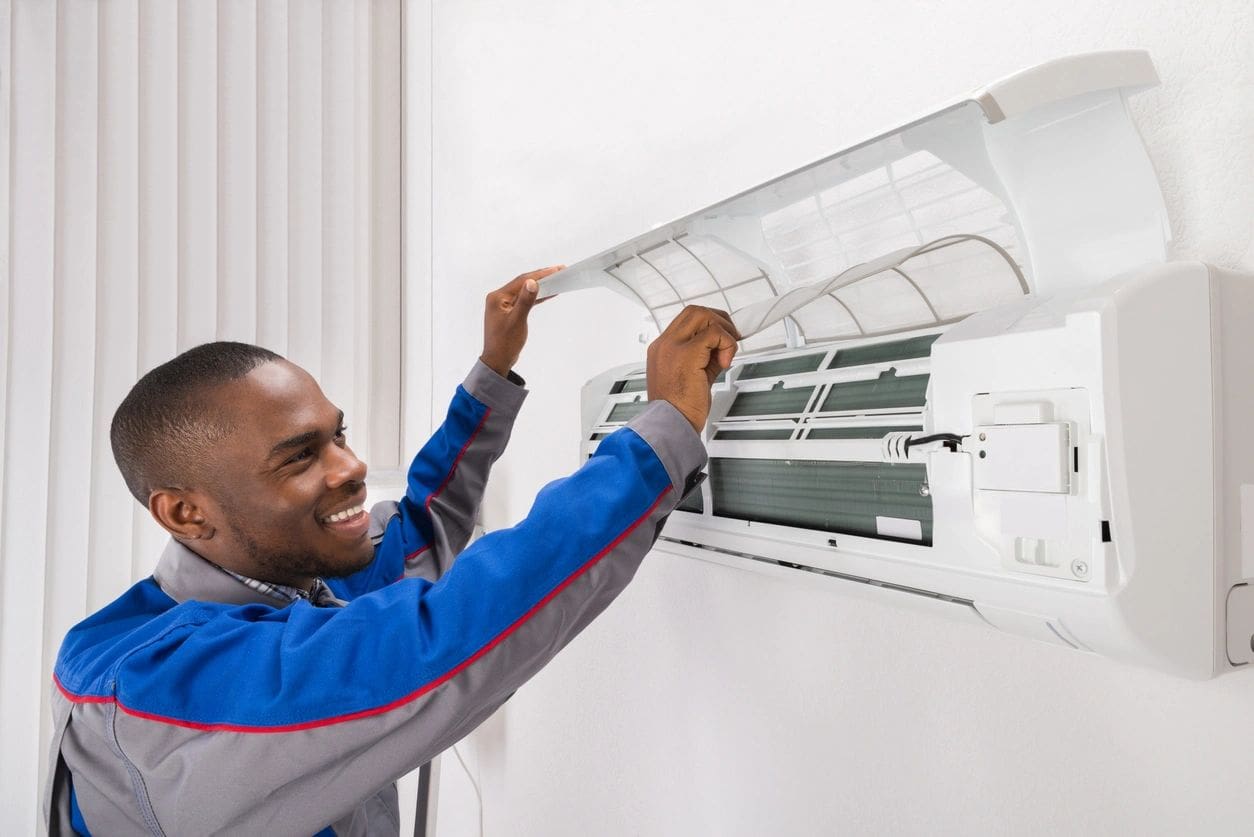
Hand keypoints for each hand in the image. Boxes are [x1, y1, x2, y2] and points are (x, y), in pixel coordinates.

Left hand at [480, 266, 562, 376]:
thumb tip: (532, 283)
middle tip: (559, 270)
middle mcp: (499, 298)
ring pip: (524, 291)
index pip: (522, 281)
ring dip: (540, 286)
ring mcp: (503, 305)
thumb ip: (525, 301)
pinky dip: (535, 297)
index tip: (555, 270)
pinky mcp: (509, 312)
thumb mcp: (517, 321)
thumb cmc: (504, 344)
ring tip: (556, 279)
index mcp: (497, 298)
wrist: (498, 361)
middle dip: (541, 277)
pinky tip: (547, 293)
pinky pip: (524, 300)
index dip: (540, 275)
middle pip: (523, 283)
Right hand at [646, 306, 740, 432]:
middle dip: (719, 320)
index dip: (709, 324)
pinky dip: (726, 343)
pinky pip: (713, 333)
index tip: (723, 338)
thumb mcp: (694, 376)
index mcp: (662, 349)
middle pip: (694, 311)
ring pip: (702, 315)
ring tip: (728, 351)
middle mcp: (664, 344)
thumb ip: (706, 358)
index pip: (687, 322)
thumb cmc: (679, 409)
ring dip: (723, 330)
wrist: (671, 425)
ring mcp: (673, 347)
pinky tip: (725, 362)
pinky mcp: (686, 354)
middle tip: (732, 338)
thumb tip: (724, 347)